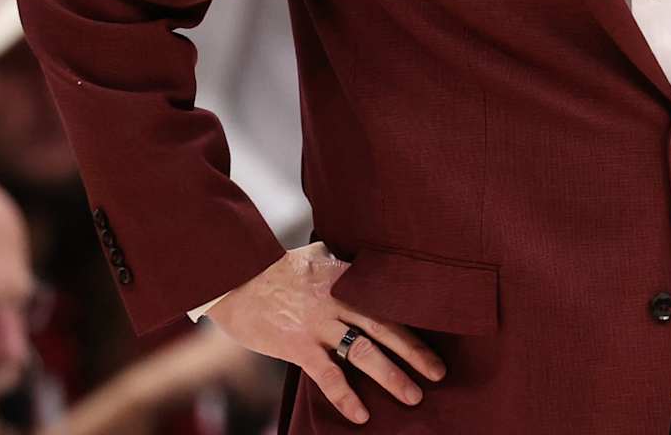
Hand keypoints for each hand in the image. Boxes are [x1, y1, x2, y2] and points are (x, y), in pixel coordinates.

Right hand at [205, 242, 446, 425]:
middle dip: (414, 351)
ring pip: (362, 352)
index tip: (435, 335)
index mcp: (343, 278)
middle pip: (384, 327)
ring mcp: (317, 324)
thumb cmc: (271, 269)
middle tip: (438, 372)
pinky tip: (362, 414)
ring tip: (413, 395)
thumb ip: (335, 259)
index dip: (412, 319)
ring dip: (391, 375)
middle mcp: (336, 300)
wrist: (232, 279)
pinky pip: (327, 376)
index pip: (386, 300)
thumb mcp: (311, 256)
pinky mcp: (296, 345)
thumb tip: (350, 258)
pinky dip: (346, 397)